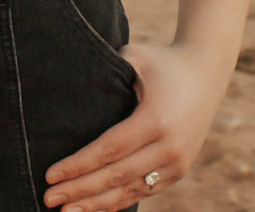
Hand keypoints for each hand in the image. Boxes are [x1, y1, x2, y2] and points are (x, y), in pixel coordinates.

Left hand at [42, 42, 228, 210]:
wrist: (206, 74)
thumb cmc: (162, 62)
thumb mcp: (136, 57)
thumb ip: (107, 71)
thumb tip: (69, 83)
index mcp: (156, 119)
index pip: (109, 150)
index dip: (79, 165)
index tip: (51, 174)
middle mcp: (169, 147)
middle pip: (116, 176)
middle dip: (80, 190)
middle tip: (48, 198)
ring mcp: (176, 163)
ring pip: (130, 192)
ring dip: (96, 205)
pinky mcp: (178, 172)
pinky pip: (143, 192)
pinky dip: (118, 203)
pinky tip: (94, 208)